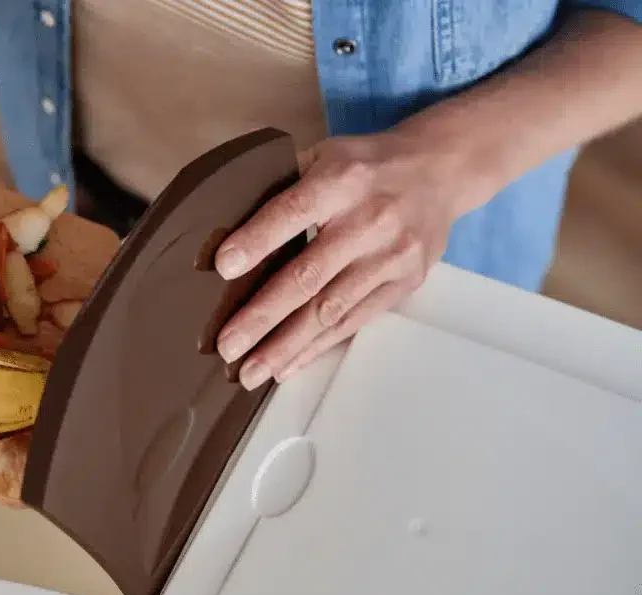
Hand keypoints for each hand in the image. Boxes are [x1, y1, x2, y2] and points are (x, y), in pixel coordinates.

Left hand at [214, 132, 494, 388]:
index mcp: (341, 181)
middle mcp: (368, 221)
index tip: (222, 268)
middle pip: (308, 276)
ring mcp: (390, 257)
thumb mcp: (325, 154)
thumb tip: (226, 225)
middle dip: (262, 316)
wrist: (441, 170)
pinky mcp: (405, 283)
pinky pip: (355, 321)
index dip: (257, 241)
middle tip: (227, 346)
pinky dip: (318, 346)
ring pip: (330, 310)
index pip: (292, 212)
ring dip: (286, 346)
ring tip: (251, 372)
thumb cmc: (367, 165)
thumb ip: (282, 185)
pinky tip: (287, 365)